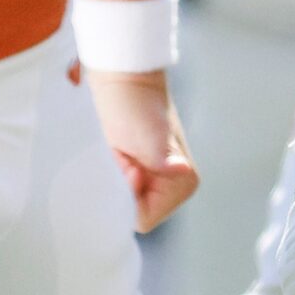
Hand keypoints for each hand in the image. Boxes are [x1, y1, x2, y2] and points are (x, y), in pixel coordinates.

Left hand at [85, 69, 199, 231]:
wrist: (120, 76)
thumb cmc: (134, 102)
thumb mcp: (148, 133)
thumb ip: (162, 158)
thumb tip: (182, 170)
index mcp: (185, 181)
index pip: (144, 218)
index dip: (128, 194)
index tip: (127, 162)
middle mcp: (175, 184)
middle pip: (134, 212)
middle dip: (120, 189)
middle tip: (119, 154)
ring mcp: (157, 178)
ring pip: (124, 201)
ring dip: (113, 181)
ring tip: (116, 151)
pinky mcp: (140, 170)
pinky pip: (119, 190)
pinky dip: (109, 176)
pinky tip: (112, 153)